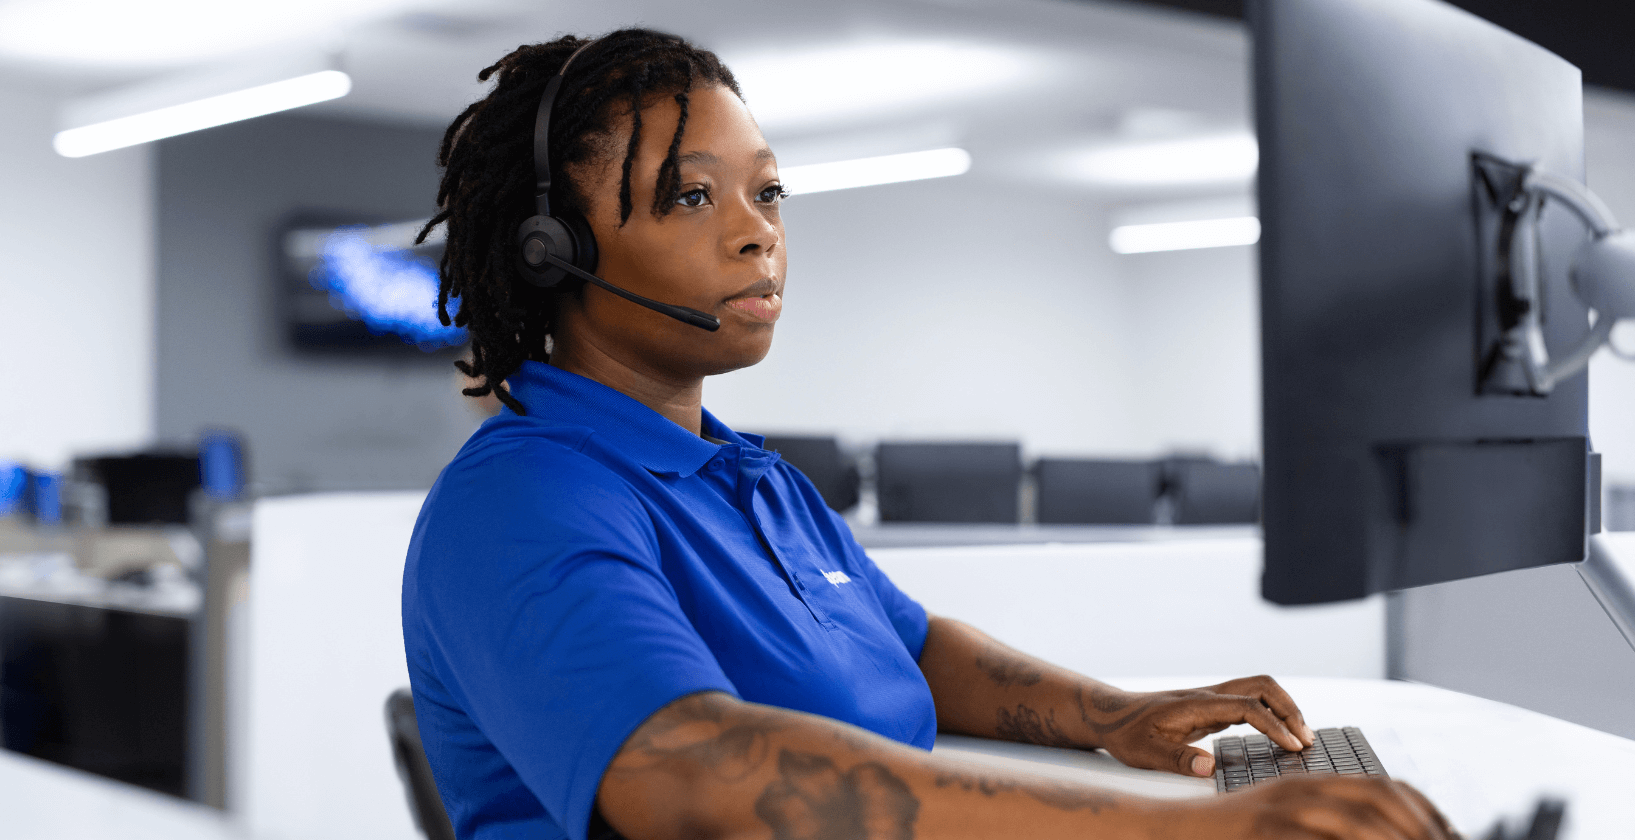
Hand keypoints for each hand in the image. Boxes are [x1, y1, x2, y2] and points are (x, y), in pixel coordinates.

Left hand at [1089, 675, 1316, 777]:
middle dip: (1290, 709)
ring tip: (1302, 739)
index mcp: (1196, 705)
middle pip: (1261, 686)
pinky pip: (1251, 703)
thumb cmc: (1126, 733)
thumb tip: (1210, 767)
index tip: (1293, 748)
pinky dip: (1273, 714)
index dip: (1274, 725)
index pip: (1247, 706)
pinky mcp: (1212, 708)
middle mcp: (1208, 696)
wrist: (1111, 715)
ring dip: (1285, 708)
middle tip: (1307, 741)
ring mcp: (1212, 699)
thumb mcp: (1144, 752)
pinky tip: (1280, 736)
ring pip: (1259, 690)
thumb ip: (1176, 759)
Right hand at [1160, 775, 1460, 839]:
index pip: (1385, 786)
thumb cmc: (1233, 834)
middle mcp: (1302, 789)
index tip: (1450, 836)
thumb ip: (1329, 824)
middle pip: (1379, 800)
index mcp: (1312, 782)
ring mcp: (1283, 810)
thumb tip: (1383, 833)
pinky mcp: (1266, 830)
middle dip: (1421, 829)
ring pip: (1357, 823)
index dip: (1425, 811)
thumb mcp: (1285, 820)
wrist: (1173, 829)